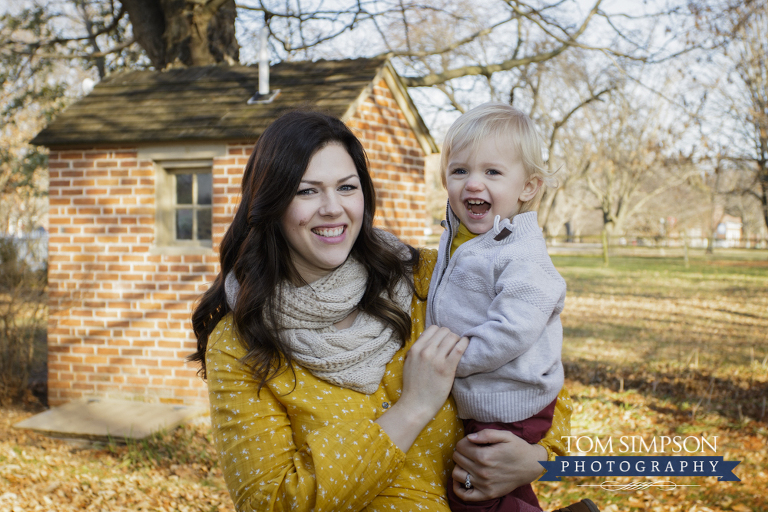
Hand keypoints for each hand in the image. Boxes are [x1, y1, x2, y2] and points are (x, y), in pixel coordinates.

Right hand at [375, 325, 467, 451]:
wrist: (416, 405)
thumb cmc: (413, 386)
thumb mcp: (409, 363)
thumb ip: (417, 351)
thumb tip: (429, 340)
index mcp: (415, 349)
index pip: (433, 328)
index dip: (441, 333)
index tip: (444, 341)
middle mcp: (425, 351)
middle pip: (444, 331)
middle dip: (450, 336)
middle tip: (453, 346)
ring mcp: (436, 359)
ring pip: (452, 337)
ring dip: (458, 341)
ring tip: (459, 349)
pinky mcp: (447, 368)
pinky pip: (459, 348)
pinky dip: (465, 344)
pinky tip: (466, 346)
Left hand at [451, 429, 547, 501]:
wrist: (532, 466)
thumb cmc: (518, 448)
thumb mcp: (506, 435)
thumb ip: (486, 434)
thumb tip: (469, 437)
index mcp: (485, 456)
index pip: (460, 446)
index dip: (464, 441)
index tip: (473, 442)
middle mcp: (482, 472)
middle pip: (457, 458)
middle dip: (462, 452)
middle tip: (471, 451)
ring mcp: (484, 485)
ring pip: (456, 474)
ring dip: (459, 466)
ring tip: (468, 463)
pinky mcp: (487, 494)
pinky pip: (464, 495)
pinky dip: (458, 487)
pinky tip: (462, 479)